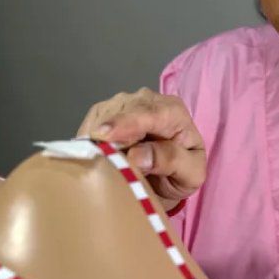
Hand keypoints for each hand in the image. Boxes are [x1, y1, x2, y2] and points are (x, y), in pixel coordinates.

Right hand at [76, 88, 205, 208]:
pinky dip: (87, 141)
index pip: (150, 113)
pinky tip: (93, 157)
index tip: (105, 135)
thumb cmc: (181, 172)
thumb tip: (137, 155)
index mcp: (173, 111)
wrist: (167, 177)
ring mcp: (123, 105)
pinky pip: (89, 125)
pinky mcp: (103, 114)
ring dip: (97, 140)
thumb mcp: (191, 173)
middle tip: (101, 163)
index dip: (127, 123)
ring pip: (102, 117)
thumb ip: (172, 160)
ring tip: (101, 165)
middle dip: (108, 134)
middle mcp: (147, 101)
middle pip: (122, 112)